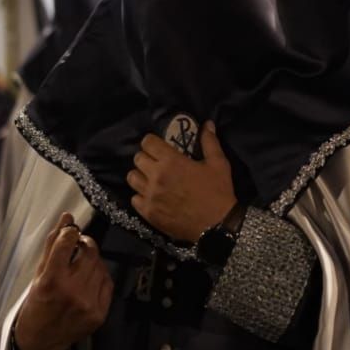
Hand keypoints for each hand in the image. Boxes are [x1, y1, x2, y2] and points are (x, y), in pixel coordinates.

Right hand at [13, 213, 112, 349]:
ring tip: (81, 265)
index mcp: (50, 281)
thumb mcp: (38, 273)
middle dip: (85, 244)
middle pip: (89, 252)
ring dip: (93, 260)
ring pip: (100, 266)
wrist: (42, 340)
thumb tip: (67, 218)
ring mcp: (88, 304)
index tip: (70, 231)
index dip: (70, 232)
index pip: (67, 243)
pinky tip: (89, 279)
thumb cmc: (37, 304)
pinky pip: (107, 283)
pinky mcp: (99, 314)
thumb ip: (53, 244)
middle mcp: (71, 292)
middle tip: (78, 246)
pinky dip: (100, 276)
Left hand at [128, 122, 237, 242]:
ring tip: (151, 179)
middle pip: (137, 158)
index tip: (159, 146)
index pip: (147, 142)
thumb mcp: (218, 164)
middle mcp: (156, 176)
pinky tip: (152, 197)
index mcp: (171, 161)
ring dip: (140, 176)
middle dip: (146, 157)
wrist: (217, 225)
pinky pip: (134, 199)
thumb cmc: (218, 192)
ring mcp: (150, 196)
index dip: (152, 142)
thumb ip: (210, 142)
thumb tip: (207, 124)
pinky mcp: (148, 213)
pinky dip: (141, 196)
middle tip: (156, 163)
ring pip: (132, 178)